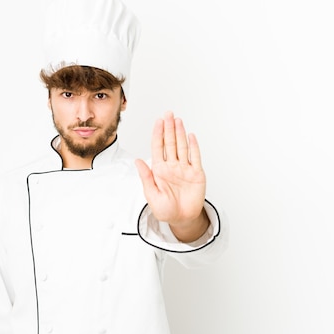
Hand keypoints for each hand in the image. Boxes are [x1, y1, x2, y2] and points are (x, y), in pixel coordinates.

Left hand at [135, 111, 208, 241]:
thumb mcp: (151, 195)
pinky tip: (190, 136)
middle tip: (168, 114)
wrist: (182, 219)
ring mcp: (184, 169)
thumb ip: (146, 177)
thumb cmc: (165, 210)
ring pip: (182, 147)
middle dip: (169, 128)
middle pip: (170, 143)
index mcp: (159, 170)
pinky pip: (195, 157)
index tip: (158, 122)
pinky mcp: (196, 174)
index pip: (158, 148)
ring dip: (180, 133)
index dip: (158, 134)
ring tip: (178, 120)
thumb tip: (137, 161)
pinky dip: (193, 146)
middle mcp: (172, 166)